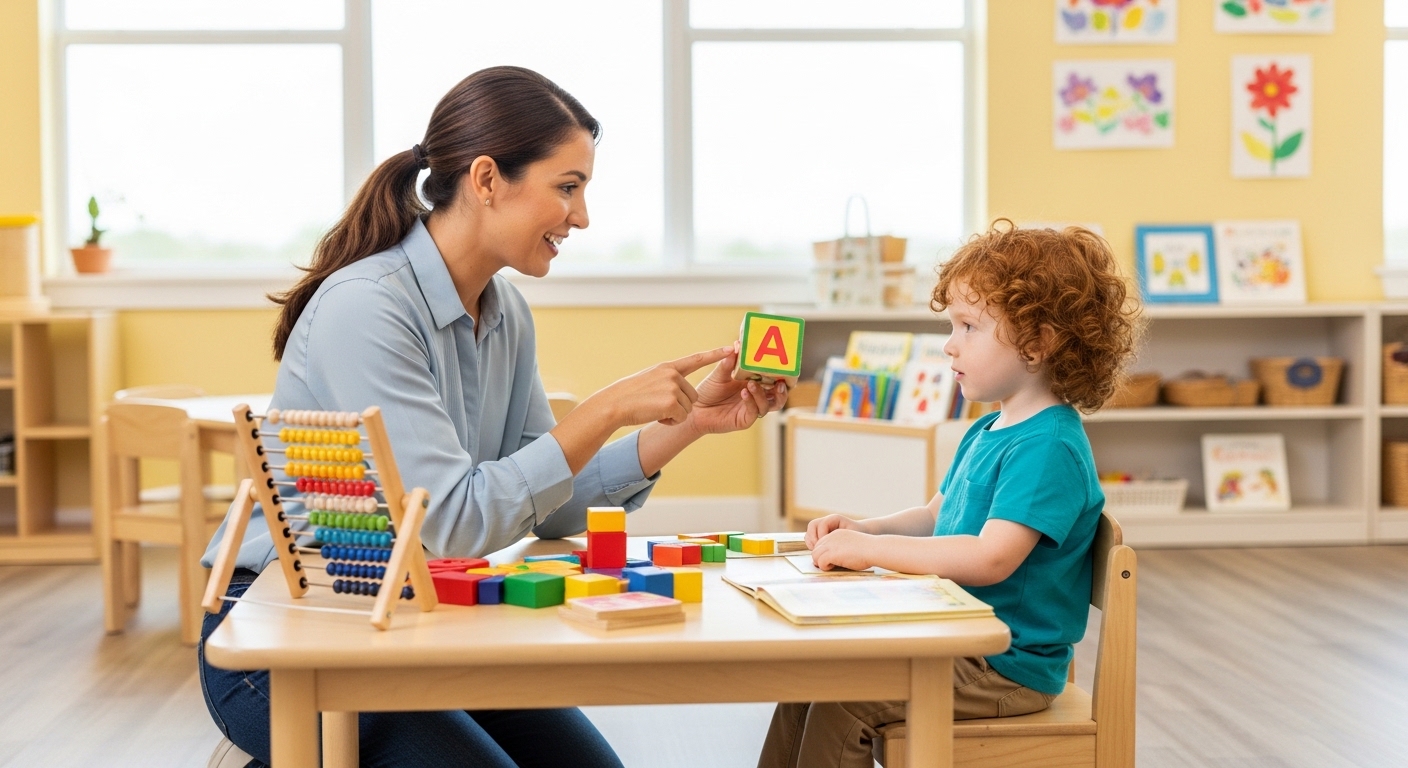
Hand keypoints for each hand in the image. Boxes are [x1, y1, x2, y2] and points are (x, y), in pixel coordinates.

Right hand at [587, 347, 732, 427]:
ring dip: (674, 415)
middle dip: (680, 406)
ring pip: (688, 409)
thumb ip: (668, 380)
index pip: (696, 359)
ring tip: (655, 409)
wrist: (614, 404)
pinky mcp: (671, 403)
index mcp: (668, 367)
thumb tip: (682, 389)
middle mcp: (673, 374)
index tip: (730, 349)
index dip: (714, 354)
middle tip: (659, 405)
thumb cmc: (630, 395)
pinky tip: (656, 416)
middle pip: (692, 396)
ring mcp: (673, 387)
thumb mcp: (650, 379)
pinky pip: (681, 418)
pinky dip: (670, 422)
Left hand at [683, 344, 787, 435]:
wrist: (696, 409)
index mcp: (754, 383)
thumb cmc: (708, 390)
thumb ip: (729, 361)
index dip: (782, 375)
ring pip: (769, 405)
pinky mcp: (744, 420)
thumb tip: (737, 345)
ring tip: (751, 384)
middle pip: (778, 395)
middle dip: (782, 389)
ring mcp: (751, 409)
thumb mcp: (719, 373)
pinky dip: (751, 401)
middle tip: (779, 381)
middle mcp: (756, 397)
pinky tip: (744, 393)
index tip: (783, 366)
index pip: (774, 380)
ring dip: (762, 394)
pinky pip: (754, 412)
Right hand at [805, 514, 866, 549]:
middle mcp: (826, 521)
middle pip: (812, 525)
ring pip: (809, 531)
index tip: (827, 546)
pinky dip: (811, 544)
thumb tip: (830, 548)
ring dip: (811, 542)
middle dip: (813, 538)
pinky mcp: (820, 534)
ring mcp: (822, 527)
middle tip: (819, 549)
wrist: (861, 536)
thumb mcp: (853, 536)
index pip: (822, 524)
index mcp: (835, 519)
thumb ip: (842, 541)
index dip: (822, 535)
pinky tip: (818, 552)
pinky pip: (810, 537)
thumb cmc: (859, 536)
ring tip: (818, 551)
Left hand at [810, 528, 875, 571]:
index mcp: (837, 534)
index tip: (831, 560)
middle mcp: (831, 537)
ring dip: (821, 563)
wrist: (874, 548)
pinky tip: (834, 567)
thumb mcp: (851, 544)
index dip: (823, 553)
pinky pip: (820, 562)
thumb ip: (841, 548)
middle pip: (816, 549)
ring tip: (831, 566)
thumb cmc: (868, 550)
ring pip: (815, 555)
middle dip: (820, 558)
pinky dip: (825, 567)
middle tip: (829, 565)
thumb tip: (834, 560)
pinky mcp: (831, 553)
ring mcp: (830, 544)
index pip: (821, 543)